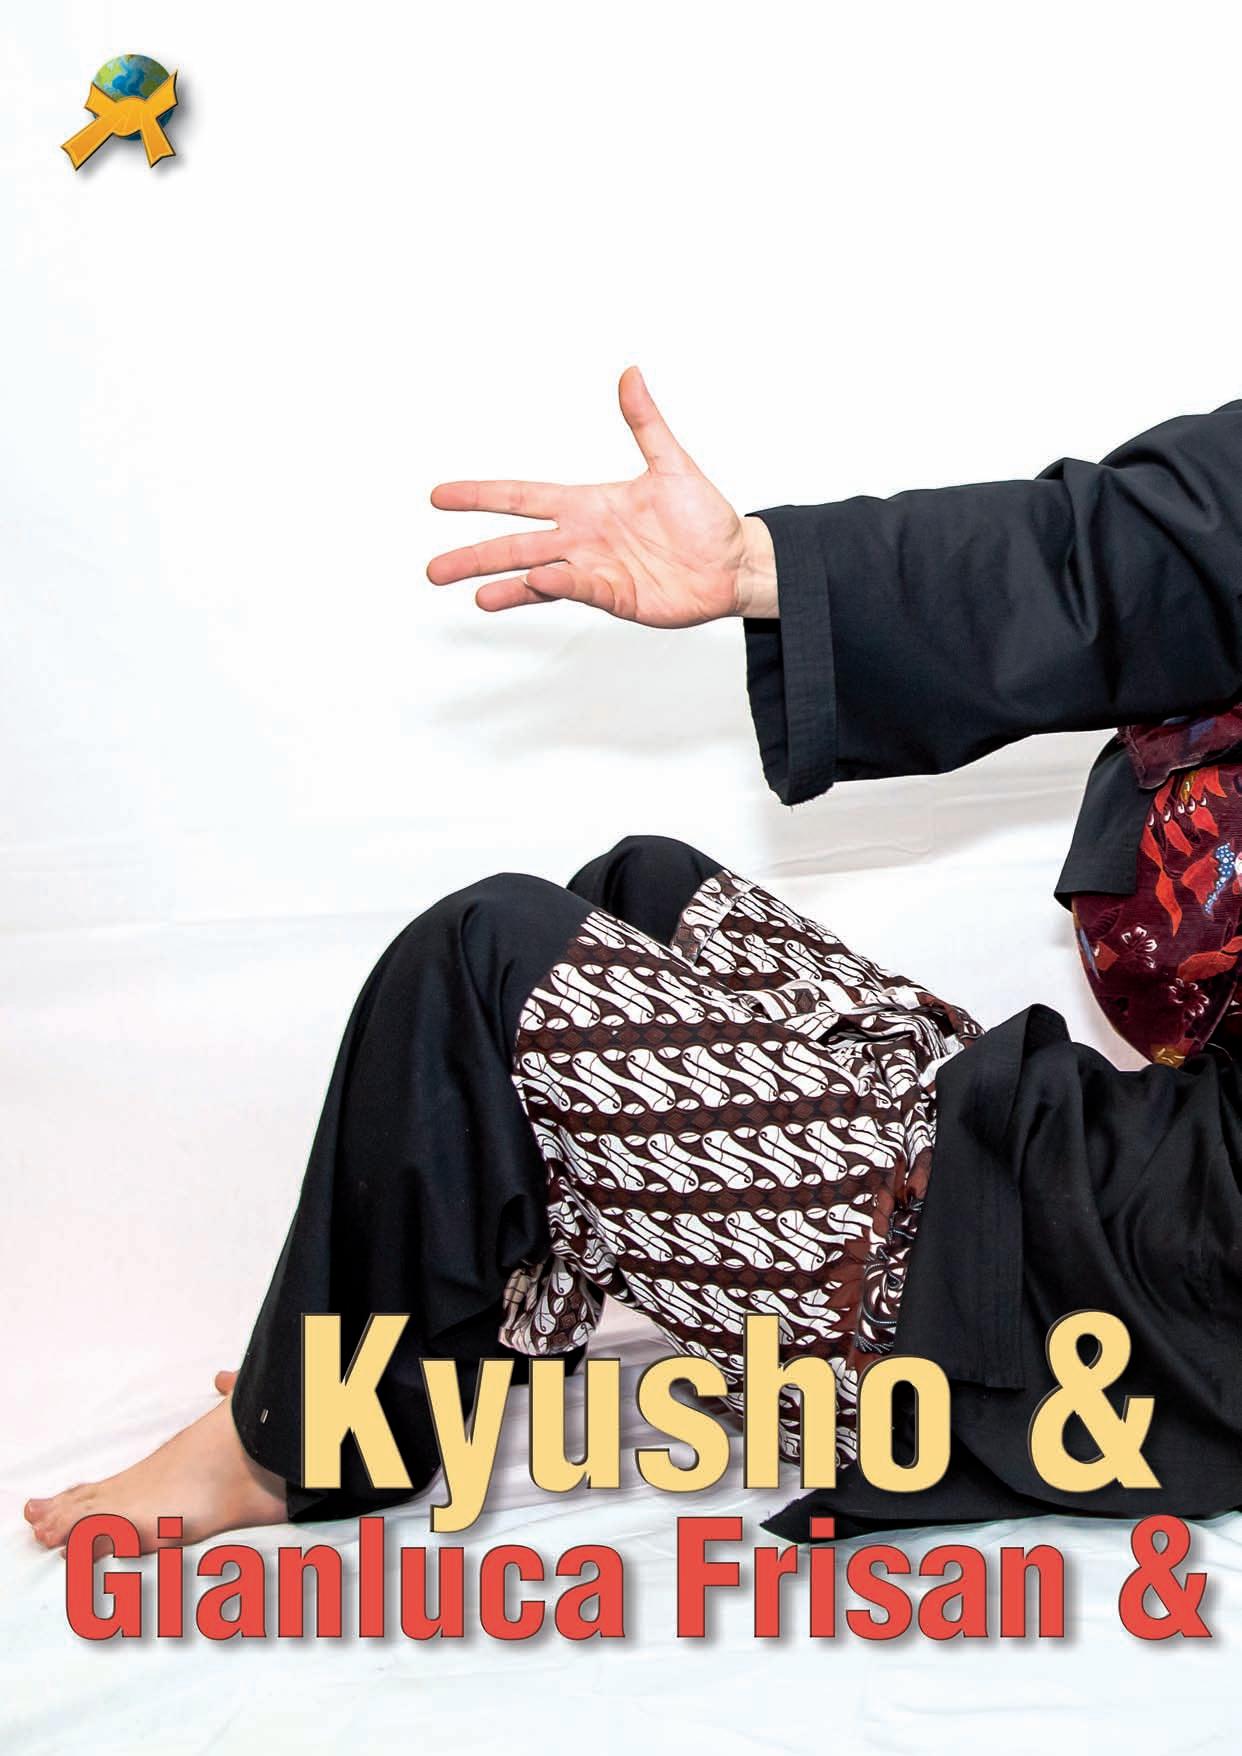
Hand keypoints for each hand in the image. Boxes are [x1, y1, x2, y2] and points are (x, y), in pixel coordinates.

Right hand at [426, 366, 777, 623]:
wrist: (735, 563)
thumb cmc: (705, 517)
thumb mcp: (673, 463)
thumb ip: (645, 422)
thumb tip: (630, 375)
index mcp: (587, 505)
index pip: (522, 498)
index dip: (481, 496)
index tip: (440, 496)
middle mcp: (583, 539)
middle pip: (516, 545)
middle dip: (474, 554)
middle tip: (432, 569)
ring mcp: (596, 571)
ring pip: (537, 577)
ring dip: (502, 583)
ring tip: (470, 592)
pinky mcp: (616, 598)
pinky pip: (581, 590)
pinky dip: (557, 586)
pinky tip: (534, 583)